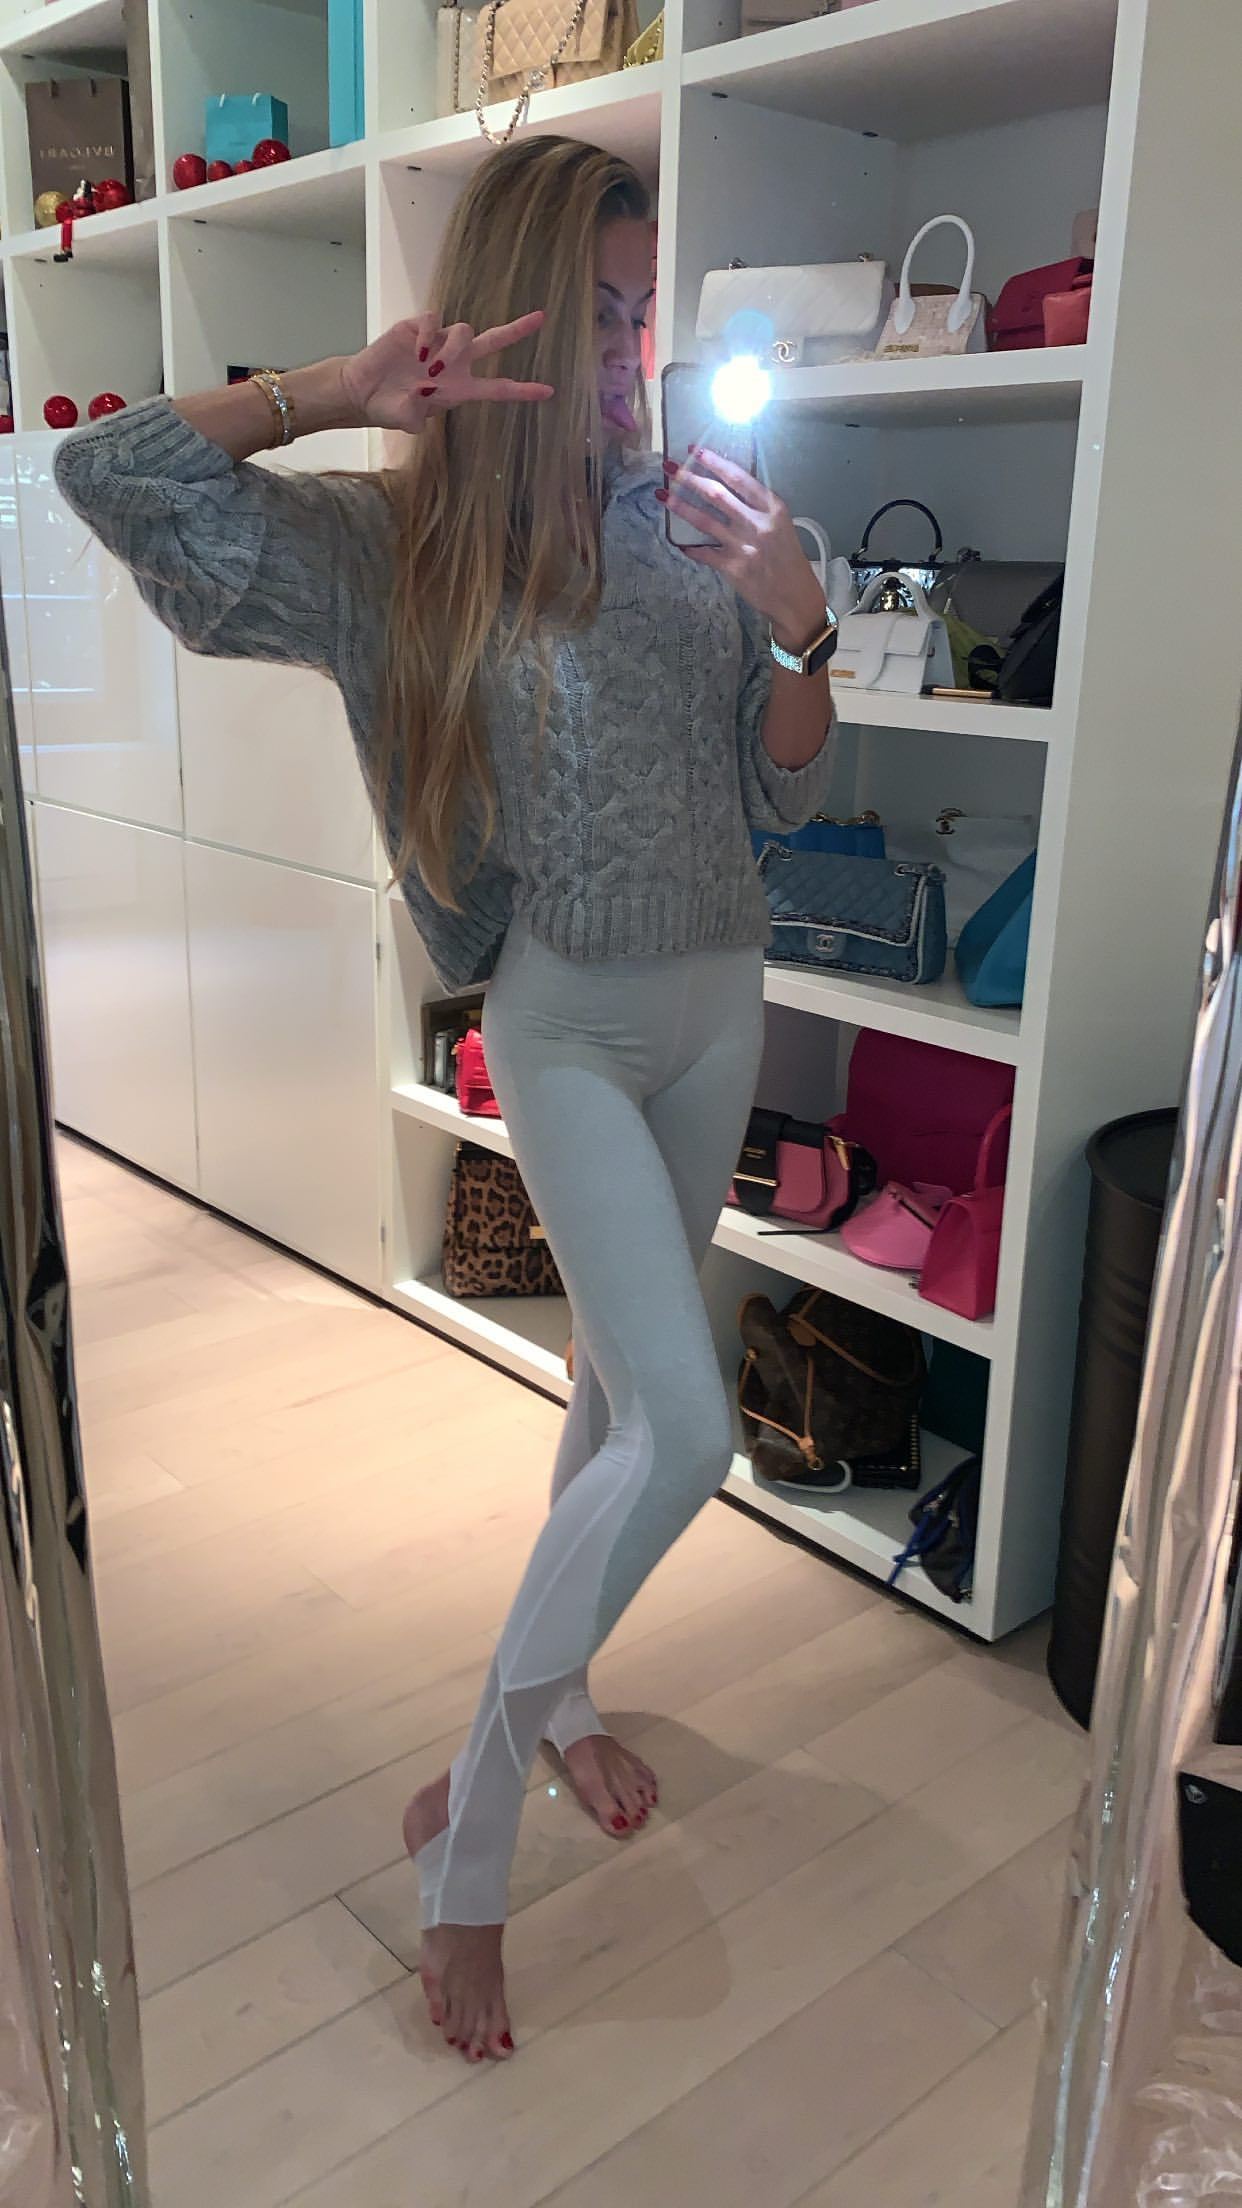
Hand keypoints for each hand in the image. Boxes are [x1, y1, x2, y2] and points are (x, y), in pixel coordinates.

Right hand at [339, 310, 553, 434]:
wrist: (361, 391)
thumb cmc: (388, 407)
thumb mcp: (405, 420)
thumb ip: (415, 416)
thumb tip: (422, 406)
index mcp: (460, 389)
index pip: (497, 388)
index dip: (523, 390)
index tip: (549, 391)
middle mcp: (454, 363)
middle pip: (493, 342)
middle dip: (517, 330)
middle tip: (541, 318)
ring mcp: (438, 343)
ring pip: (465, 332)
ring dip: (453, 348)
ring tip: (430, 366)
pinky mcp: (418, 328)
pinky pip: (435, 320)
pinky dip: (429, 334)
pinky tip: (415, 350)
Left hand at [658, 449, 825, 649]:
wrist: (795, 596)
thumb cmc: (788, 557)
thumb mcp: (780, 524)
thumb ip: (757, 507)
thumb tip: (726, 487)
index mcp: (772, 507)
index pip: (738, 477)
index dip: (714, 462)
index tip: (695, 451)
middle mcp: (757, 523)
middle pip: (716, 494)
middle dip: (689, 478)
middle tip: (669, 468)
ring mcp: (743, 545)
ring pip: (704, 520)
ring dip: (681, 506)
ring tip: (663, 495)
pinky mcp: (733, 567)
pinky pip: (703, 553)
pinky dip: (690, 548)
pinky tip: (678, 543)